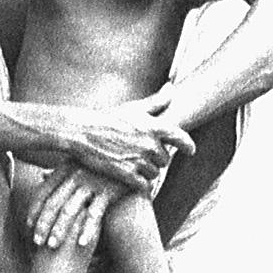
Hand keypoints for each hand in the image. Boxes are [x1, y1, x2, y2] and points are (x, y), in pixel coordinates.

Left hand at [25, 163, 126, 248]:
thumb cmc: (103, 165)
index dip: (34, 211)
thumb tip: (42, 175)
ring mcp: (91, 182)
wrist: (132, 158)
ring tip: (52, 247)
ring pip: (69, 210)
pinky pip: (94, 213)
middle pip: (53, 203)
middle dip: (43, 225)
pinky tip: (81, 244)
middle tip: (37, 243)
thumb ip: (62, 171)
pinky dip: (87, 230)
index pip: (43, 192)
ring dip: (59, 230)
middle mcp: (75, 174)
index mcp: (65, 168)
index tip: (29, 228)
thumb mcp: (82, 162)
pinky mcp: (108, 191)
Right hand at [64, 100, 192, 190]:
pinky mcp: (127, 174)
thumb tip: (171, 87)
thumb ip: (156, 101)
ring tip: (132, 164)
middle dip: (155, 159)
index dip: (188, 146)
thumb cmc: (108, 119)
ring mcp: (139, 160)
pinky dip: (139, 185)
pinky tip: (131, 180)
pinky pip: (144, 186)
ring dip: (147, 172)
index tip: (190, 151)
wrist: (82, 133)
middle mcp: (149, 144)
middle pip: (165, 160)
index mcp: (153, 126)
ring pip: (154, 174)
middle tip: (141, 154)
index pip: (181, 138)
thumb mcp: (133, 108)